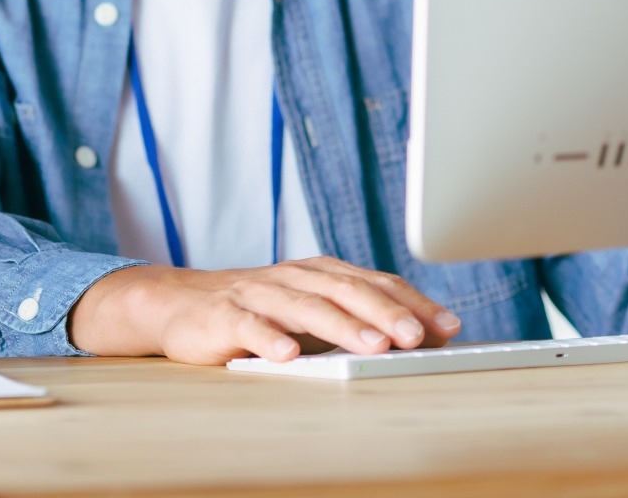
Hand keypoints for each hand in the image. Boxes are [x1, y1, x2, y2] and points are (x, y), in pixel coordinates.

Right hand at [69, 260, 463, 364]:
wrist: (179, 303)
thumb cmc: (256, 312)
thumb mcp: (309, 312)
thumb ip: (354, 319)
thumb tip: (419, 337)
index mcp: (318, 273)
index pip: (373, 282)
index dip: (412, 302)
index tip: (447, 326)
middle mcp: (292, 277)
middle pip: (345, 290)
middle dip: (385, 312)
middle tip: (417, 336)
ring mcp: (258, 294)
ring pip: (305, 307)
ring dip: (343, 326)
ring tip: (373, 346)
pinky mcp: (225, 316)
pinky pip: (250, 327)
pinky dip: (270, 339)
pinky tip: (289, 354)